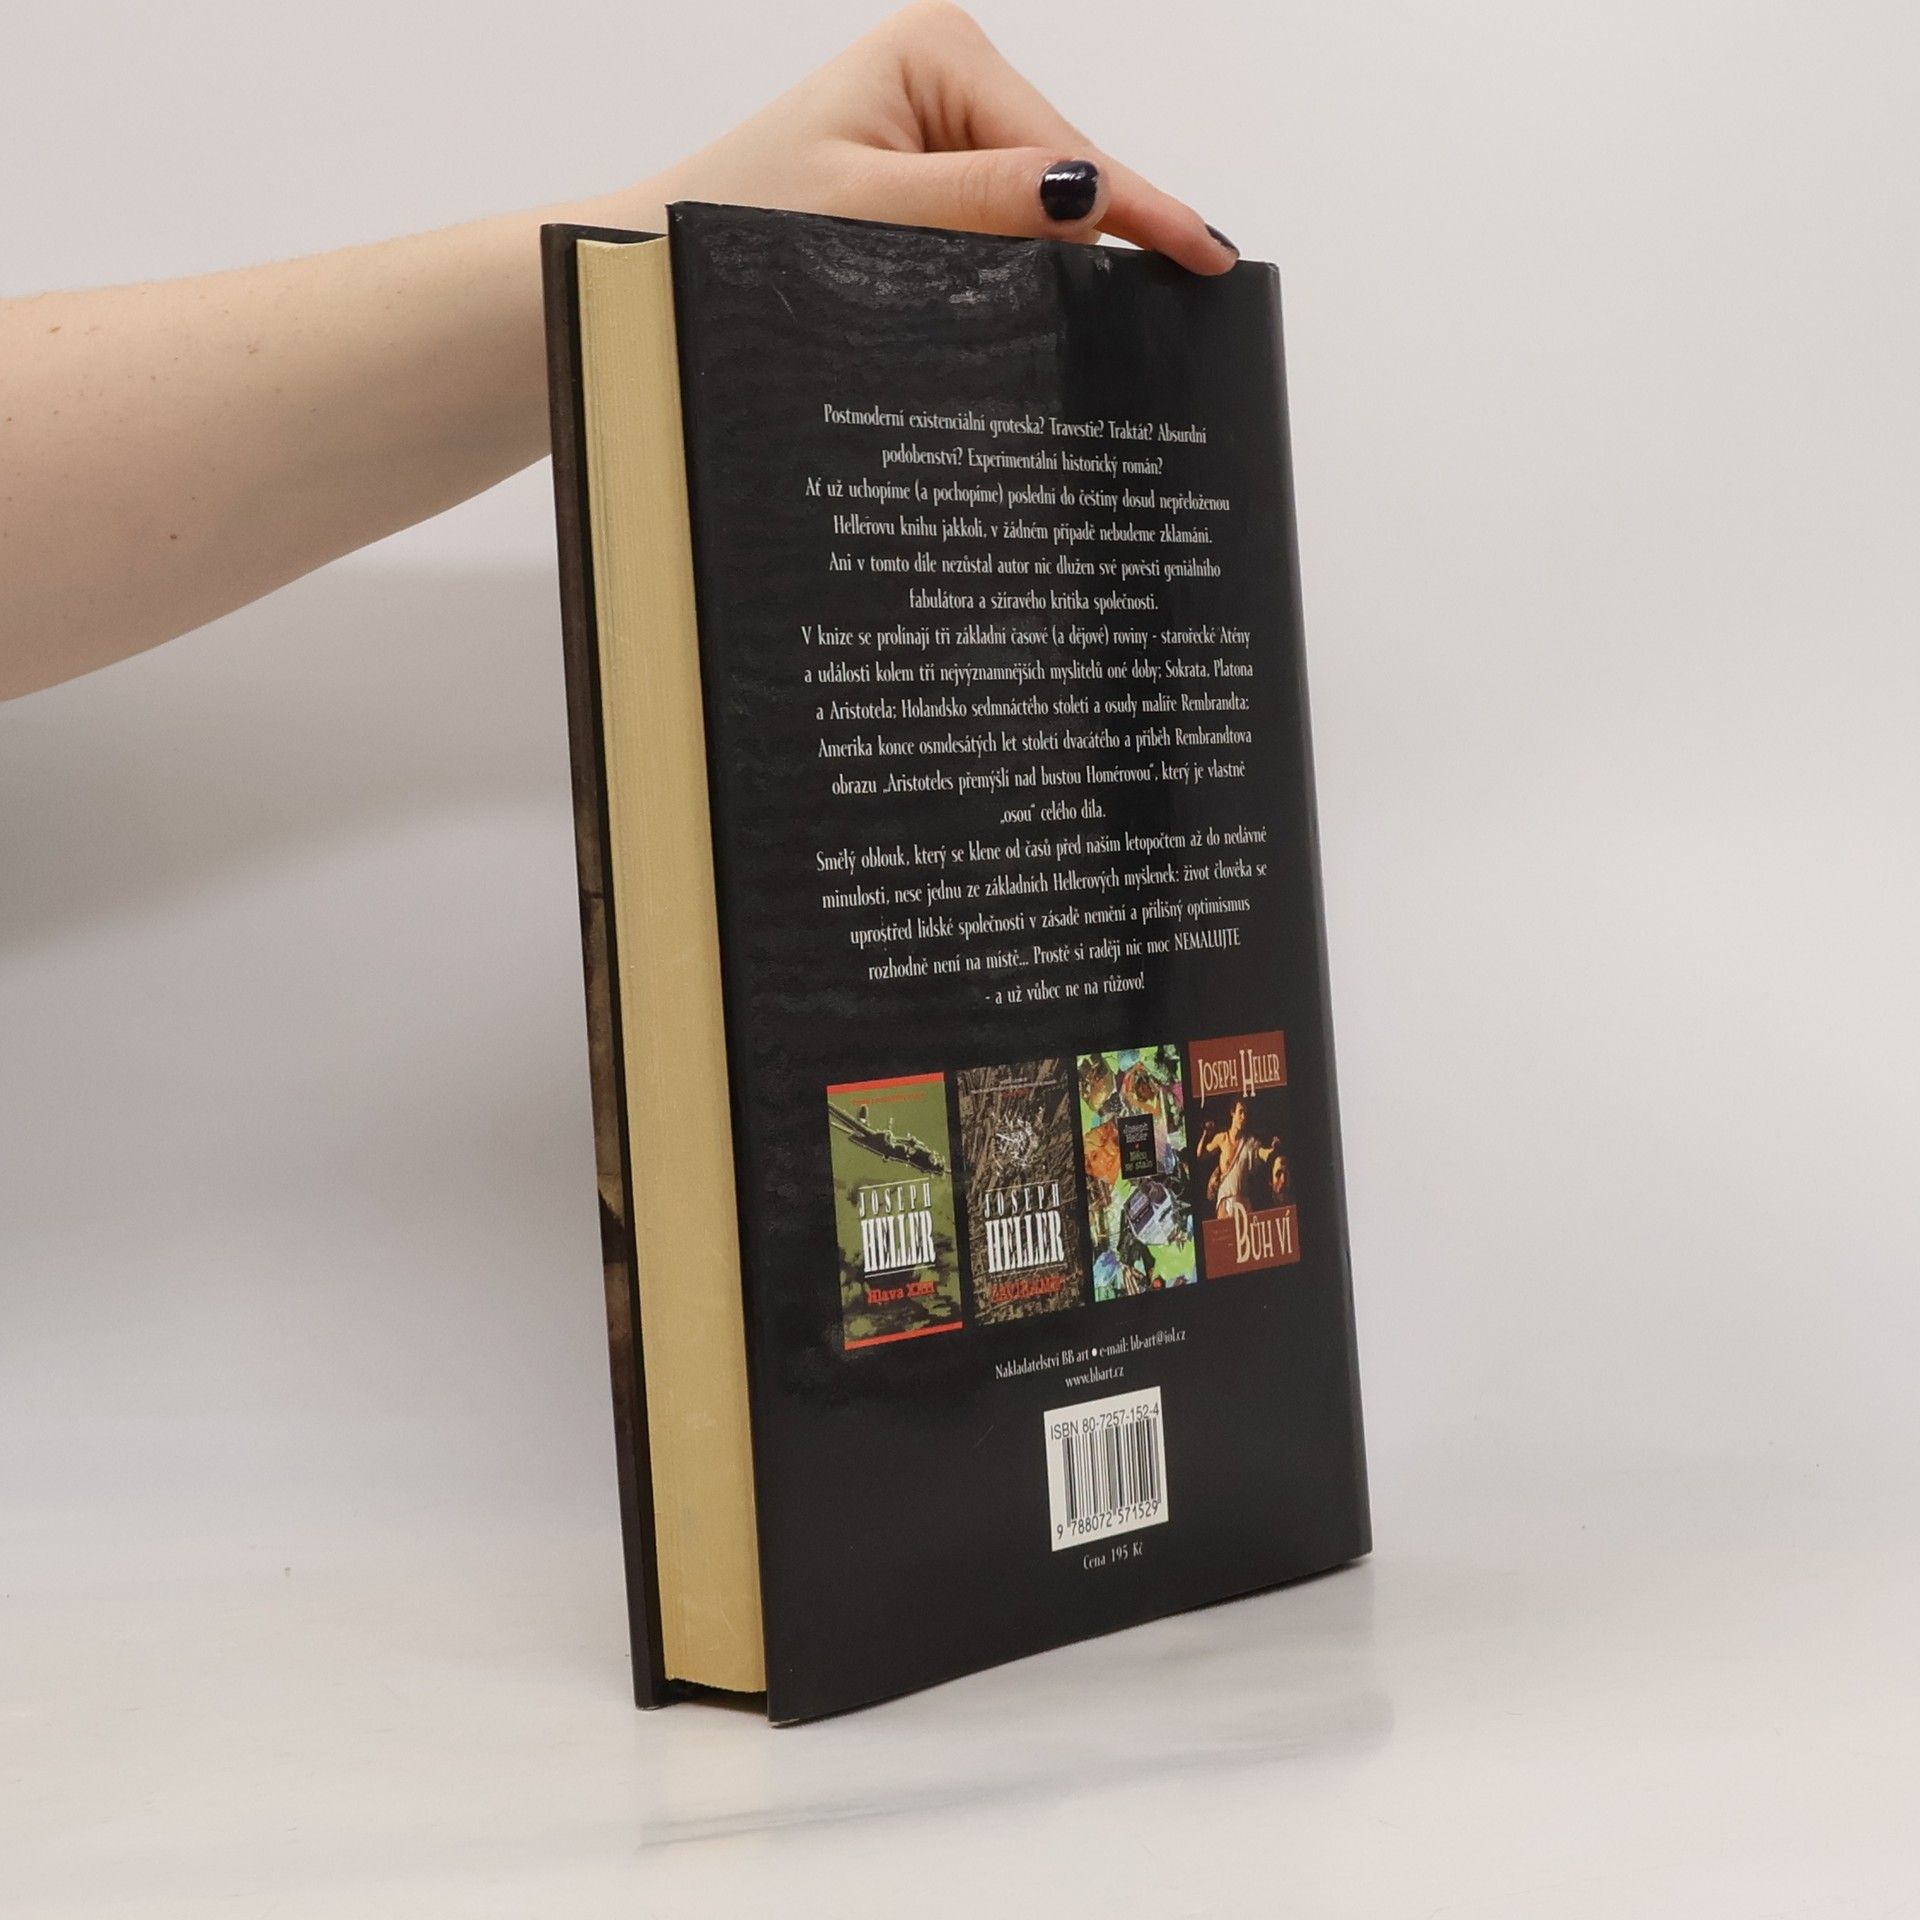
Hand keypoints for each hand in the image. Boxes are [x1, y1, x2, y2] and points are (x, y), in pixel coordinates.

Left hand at [647, 3, 1237, 274]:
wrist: (663, 259)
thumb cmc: (740, 227)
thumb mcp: (869, 220)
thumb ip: (980, 207)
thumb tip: (1085, 194)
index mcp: (939, 51)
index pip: (1064, 149)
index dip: (1139, 209)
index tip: (1209, 254)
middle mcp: (946, 70)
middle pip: (1061, 175)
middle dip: (1090, 245)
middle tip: (1143, 313)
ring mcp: (940, 118)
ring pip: (1035, 207)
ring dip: (1048, 264)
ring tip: (1079, 317)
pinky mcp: (927, 168)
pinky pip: (999, 223)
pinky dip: (1014, 269)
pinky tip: (1035, 303)